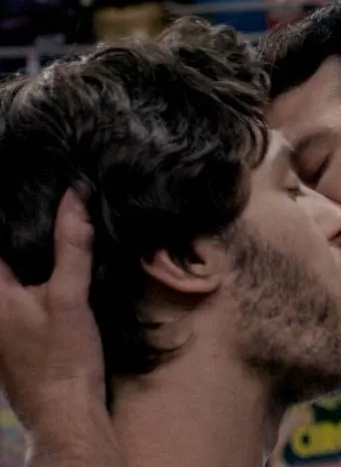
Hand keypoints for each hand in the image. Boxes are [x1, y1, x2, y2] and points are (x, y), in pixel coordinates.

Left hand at [0, 190, 104, 428]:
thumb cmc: (61, 354)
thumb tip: (76, 194)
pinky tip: (65, 262)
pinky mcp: (20, 328)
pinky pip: (23, 286)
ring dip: (32, 248)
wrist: (65, 410)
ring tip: (61, 220)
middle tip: (54, 200)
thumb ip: (71, 245)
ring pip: (13, 271)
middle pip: (7, 254)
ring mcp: (4, 317)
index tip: (31, 188)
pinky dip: (40, 269)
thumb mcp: (69, 295)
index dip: (12, 211)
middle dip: (24, 229)